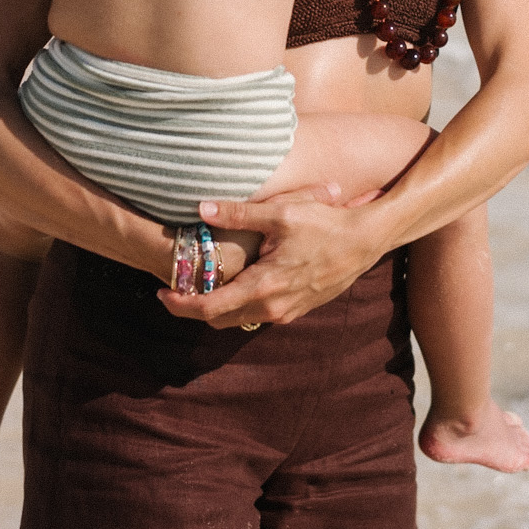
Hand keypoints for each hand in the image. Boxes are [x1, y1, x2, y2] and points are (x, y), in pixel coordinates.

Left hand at [159, 185, 389, 328]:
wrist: (366, 242)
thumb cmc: (326, 225)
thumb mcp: (281, 213)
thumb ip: (239, 213)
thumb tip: (201, 209)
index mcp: (263, 288)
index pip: (209, 309)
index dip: (180, 304)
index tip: (161, 292)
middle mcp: (272, 308)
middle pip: (220, 320)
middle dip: (195, 307)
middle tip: (177, 286)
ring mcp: (287, 312)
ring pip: (240, 319)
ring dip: (219, 306)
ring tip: (204, 282)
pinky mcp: (298, 309)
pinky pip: (259, 315)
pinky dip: (241, 304)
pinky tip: (239, 281)